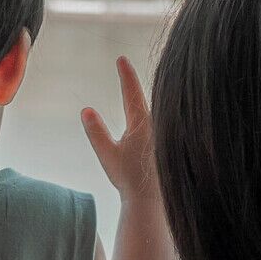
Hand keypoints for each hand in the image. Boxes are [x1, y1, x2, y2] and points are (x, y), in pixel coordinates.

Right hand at [78, 55, 154, 206]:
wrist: (152, 201)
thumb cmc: (129, 179)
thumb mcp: (108, 154)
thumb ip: (96, 131)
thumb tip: (86, 110)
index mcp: (142, 123)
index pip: (131, 92)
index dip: (125, 74)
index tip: (121, 58)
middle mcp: (158, 124)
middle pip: (147, 97)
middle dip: (136, 84)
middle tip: (125, 68)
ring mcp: (167, 132)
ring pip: (160, 109)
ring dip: (151, 99)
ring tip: (141, 89)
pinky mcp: (173, 141)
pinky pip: (167, 121)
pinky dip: (162, 114)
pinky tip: (167, 114)